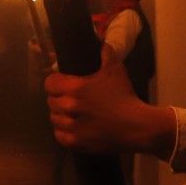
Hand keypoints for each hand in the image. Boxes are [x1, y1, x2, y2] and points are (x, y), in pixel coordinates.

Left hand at [45, 46, 174, 155]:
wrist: (135, 126)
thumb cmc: (124, 96)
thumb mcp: (116, 70)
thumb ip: (106, 53)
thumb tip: (102, 42)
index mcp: (74, 88)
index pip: (49, 83)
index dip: (55, 82)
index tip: (62, 84)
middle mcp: (68, 107)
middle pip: (51, 101)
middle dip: (58, 99)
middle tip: (70, 99)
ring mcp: (71, 127)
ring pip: (54, 119)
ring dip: (60, 116)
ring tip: (71, 114)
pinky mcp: (75, 142)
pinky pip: (59, 136)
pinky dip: (63, 132)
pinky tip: (72, 128)